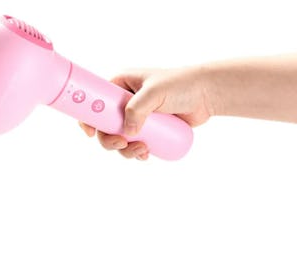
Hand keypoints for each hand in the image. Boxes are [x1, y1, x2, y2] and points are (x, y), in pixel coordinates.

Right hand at [79, 65, 214, 158]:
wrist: (206, 94)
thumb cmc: (181, 84)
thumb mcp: (154, 92)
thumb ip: (138, 109)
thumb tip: (127, 132)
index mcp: (122, 85)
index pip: (97, 100)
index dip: (89, 117)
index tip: (90, 132)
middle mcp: (126, 101)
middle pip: (105, 126)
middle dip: (110, 140)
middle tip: (122, 144)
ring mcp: (137, 117)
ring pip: (120, 139)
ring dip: (126, 150)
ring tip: (143, 150)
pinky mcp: (149, 130)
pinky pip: (135, 145)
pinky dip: (137, 153)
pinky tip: (145, 155)